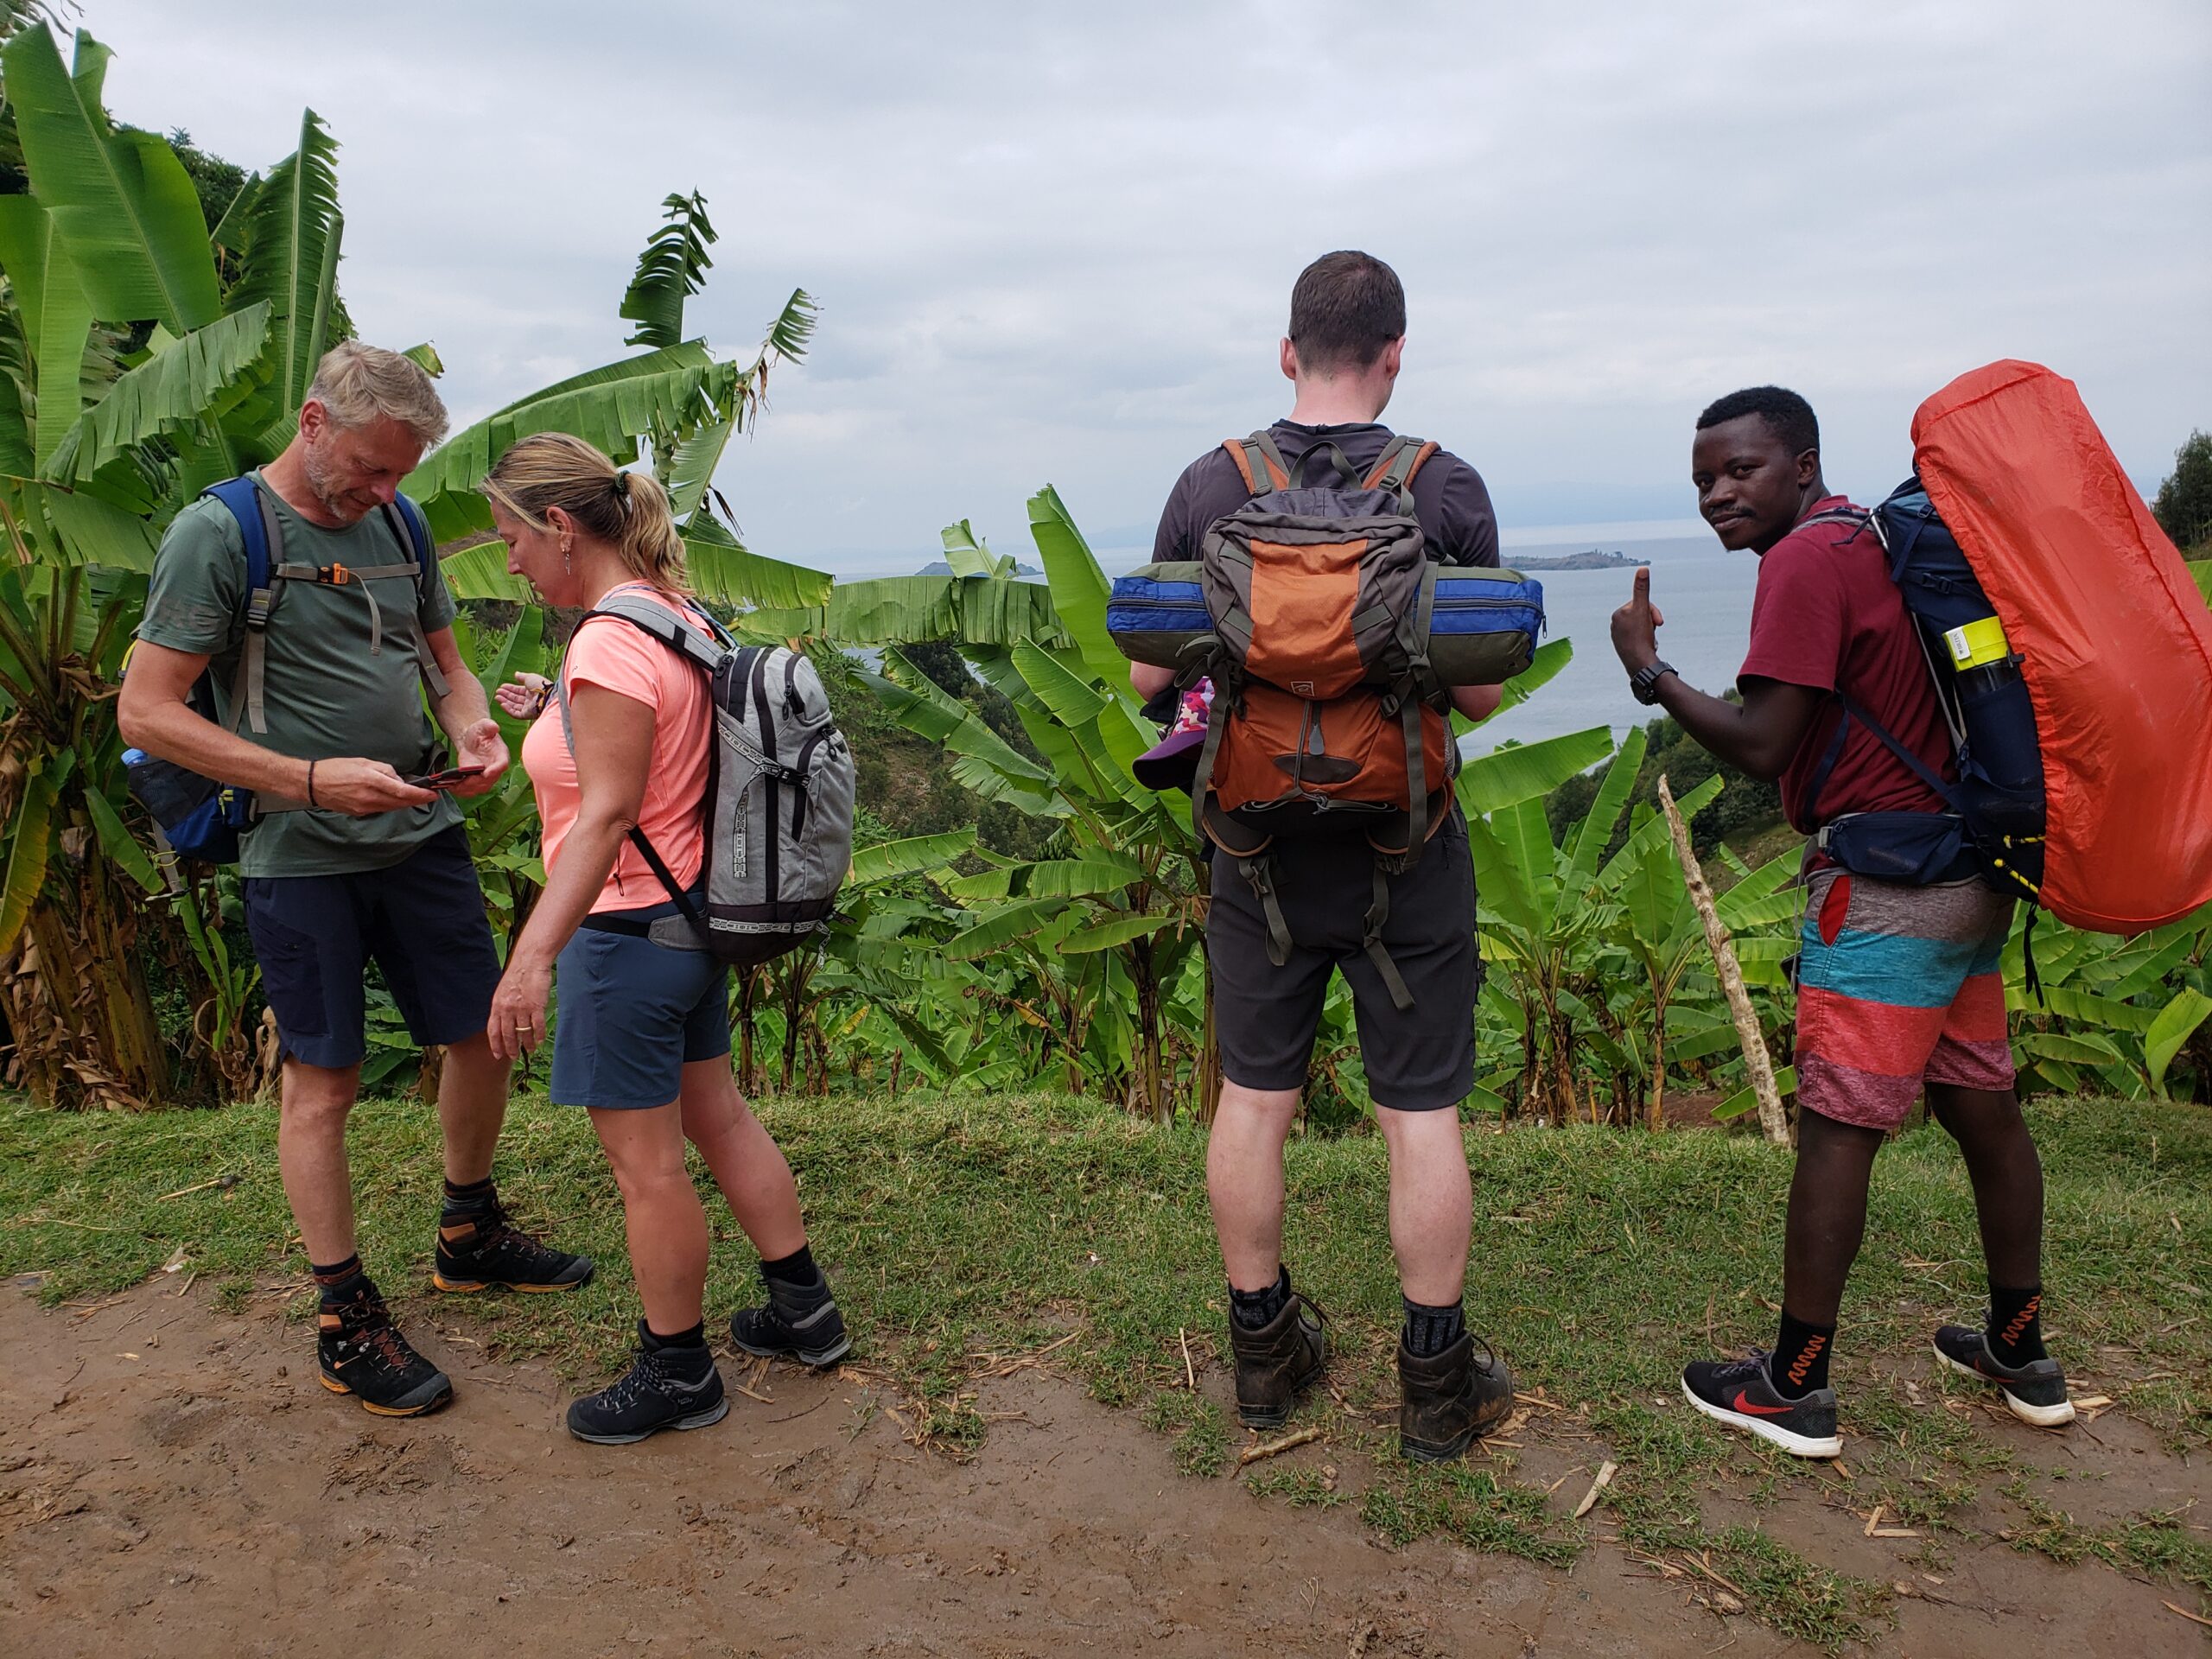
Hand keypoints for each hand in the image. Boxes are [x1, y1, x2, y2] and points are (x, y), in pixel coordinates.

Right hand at [311, 757, 437, 815]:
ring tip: (415, 798)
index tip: (432, 794)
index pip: (402, 792)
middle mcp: (369, 797)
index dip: (420, 795)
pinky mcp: (359, 813)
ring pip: (392, 808)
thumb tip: (399, 780)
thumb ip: (384, 770)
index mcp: (371, 780)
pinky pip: (381, 810)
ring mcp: (364, 807)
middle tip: (429, 797)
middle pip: (400, 803)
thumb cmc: (337, 768)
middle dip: (417, 801)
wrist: (313, 784)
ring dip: (405, 804)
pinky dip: (391, 805)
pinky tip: (395, 800)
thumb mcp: (363, 762)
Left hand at [449, 719, 510, 797]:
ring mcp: (486, 778)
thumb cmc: (480, 734)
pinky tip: (450, 786)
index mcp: (501, 756)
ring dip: (467, 788)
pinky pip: (469, 791)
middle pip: (489, 781)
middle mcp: (495, 769)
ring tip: (455, 785)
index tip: (486, 773)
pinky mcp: (475, 782)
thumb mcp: (483, 726)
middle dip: (477, 782)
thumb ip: (488, 726)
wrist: (472, 741)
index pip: (502, 765)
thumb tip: (494, 726)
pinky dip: (460, 791)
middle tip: (465, 780)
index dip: (495, 770)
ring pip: (479, 788)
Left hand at [486, 956, 551, 1062]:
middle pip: (508, 1035)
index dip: (495, 1045)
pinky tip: (540, 1040)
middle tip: (514, 1056)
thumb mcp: (502, 992)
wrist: (529, 962)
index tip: (498, 1055)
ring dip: (527, 1044)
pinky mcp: (536, 1006)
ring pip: (523, 1033)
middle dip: (511, 1048)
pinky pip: (537, 1026)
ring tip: (530, 1049)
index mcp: (497, 1006)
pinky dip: (539, 1035)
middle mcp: (507, 1009)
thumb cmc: (518, 975)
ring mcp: (522, 1008)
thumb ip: (502, 1007)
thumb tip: (503, 1023)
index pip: (493, 1031)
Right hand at [495, 673, 550, 721]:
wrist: (548, 696)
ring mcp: (529, 708)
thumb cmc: (541, 685)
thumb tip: (516, 674)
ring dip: (505, 701)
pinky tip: (502, 704)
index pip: (519, 691)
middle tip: (497, 691)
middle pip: (515, 698)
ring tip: (497, 697)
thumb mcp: (530, 677)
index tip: (502, 686)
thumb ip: (522, 676)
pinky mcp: (527, 715)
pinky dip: (508, 709)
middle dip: (506, 695)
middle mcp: (530, 700)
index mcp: (532, 691)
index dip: (510, 688)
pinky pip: (516, 713)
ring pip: (514, 706)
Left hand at [1610, 565, 1665, 671]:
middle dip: (1651, 623)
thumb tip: (1642, 568)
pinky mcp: (1625, 648)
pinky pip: (1641, 640)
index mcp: (1618, 614)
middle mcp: (1616, 625)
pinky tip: (1648, 648)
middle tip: (1653, 634)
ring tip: (1650, 642)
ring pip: (1643, 628)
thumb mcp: (1643, 609)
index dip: (1653, 612)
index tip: (1658, 622)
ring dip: (1651, 633)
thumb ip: (1642, 588)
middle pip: (1642, 616)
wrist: (1640, 664)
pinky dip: (1647, 642)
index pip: (1642, 605)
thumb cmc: (1641, 636)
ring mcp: (1619, 637)